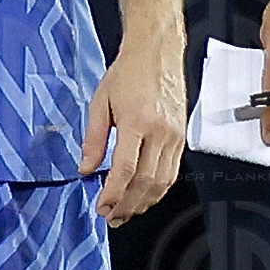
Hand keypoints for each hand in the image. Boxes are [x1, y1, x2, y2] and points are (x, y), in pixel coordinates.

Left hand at [80, 27, 186, 225]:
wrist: (156, 52)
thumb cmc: (128, 73)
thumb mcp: (100, 102)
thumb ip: (93, 139)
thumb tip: (86, 168)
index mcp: (138, 121)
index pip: (125, 169)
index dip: (113, 194)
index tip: (101, 206)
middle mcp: (160, 131)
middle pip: (146, 181)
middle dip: (127, 205)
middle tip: (112, 216)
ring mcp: (175, 135)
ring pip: (163, 181)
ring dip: (144, 202)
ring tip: (126, 212)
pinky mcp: (182, 137)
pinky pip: (172, 171)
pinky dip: (158, 189)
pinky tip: (145, 195)